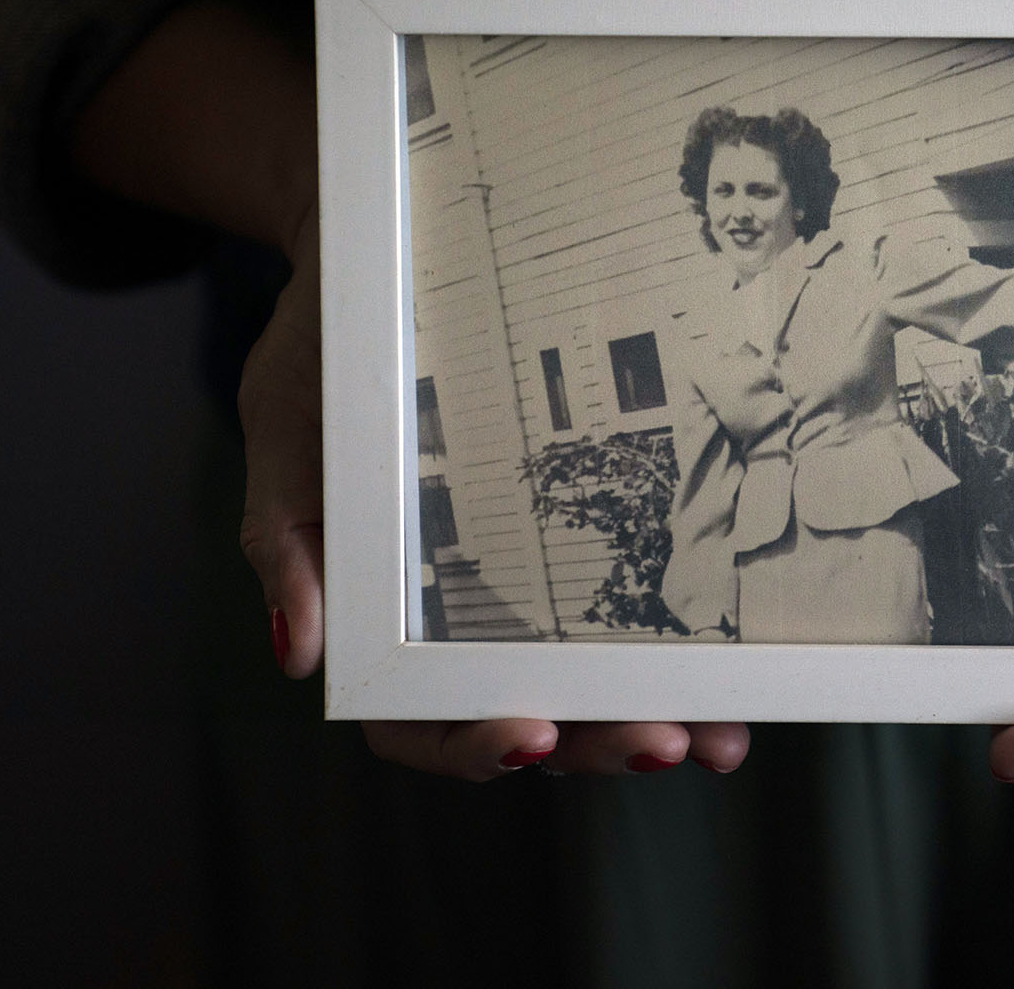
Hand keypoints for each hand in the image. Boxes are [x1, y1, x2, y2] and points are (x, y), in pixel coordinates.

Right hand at [237, 178, 750, 780]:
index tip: (528, 733)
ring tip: (719, 737)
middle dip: (595, 741)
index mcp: (377, 619)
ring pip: (584, 688)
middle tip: (665, 740)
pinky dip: (674, 654)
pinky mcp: (575, 546)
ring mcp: (521, 595)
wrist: (382, 269)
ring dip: (648, 718)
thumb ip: (288, 549)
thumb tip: (300, 657)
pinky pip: (625, 616)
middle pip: (523, 718)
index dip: (469, 743)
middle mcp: (455, 625)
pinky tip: (727, 675)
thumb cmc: (322, 359)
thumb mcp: (286, 438)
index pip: (413, 720)